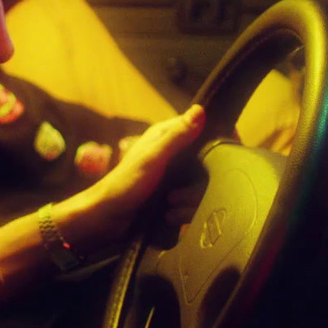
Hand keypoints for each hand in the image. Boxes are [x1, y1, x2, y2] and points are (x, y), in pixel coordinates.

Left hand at [56, 105, 204, 251]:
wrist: (108, 216)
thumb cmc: (126, 183)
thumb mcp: (154, 157)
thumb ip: (177, 136)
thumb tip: (201, 110)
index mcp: (165, 135)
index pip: (199, 127)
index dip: (211, 139)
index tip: (220, 156)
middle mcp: (171, 151)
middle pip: (204, 157)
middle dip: (201, 177)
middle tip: (187, 190)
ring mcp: (172, 172)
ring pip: (200, 180)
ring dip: (190, 197)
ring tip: (174, 203)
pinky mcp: (172, 192)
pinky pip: (192, 198)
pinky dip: (185, 207)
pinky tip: (175, 214)